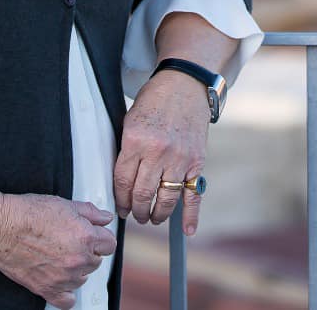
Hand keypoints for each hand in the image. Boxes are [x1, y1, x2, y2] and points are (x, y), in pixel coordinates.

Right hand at [0, 194, 115, 309]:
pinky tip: (61, 280)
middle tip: (71, 242)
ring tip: (60, 256)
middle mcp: (78, 259)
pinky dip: (66, 292)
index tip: (94, 236)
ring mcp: (63, 277)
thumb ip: (90, 213)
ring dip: (77, 270)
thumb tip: (105, 218)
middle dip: (88, 252)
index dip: (101, 238)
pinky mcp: (47, 289)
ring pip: (83, 279)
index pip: (110, 244)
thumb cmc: (27, 214)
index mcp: (85, 237)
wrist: (0, 228)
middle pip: (97, 262)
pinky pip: (67, 301)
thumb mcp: (64, 204)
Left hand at [113, 72, 209, 233]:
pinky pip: (193, 194)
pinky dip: (191, 215)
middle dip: (136, 210)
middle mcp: (157, 152)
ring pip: (165, 198)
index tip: (119, 207)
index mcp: (135, 141)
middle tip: (134, 215)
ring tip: (152, 217)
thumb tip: (122, 182)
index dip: (119, 199)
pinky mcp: (196, 161)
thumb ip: (127, 150)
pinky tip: (187, 230)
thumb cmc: (155, 101)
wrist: (184, 85)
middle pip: (142, 194)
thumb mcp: (131, 121)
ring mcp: (179, 158)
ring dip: (157, 214)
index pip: (123, 181)